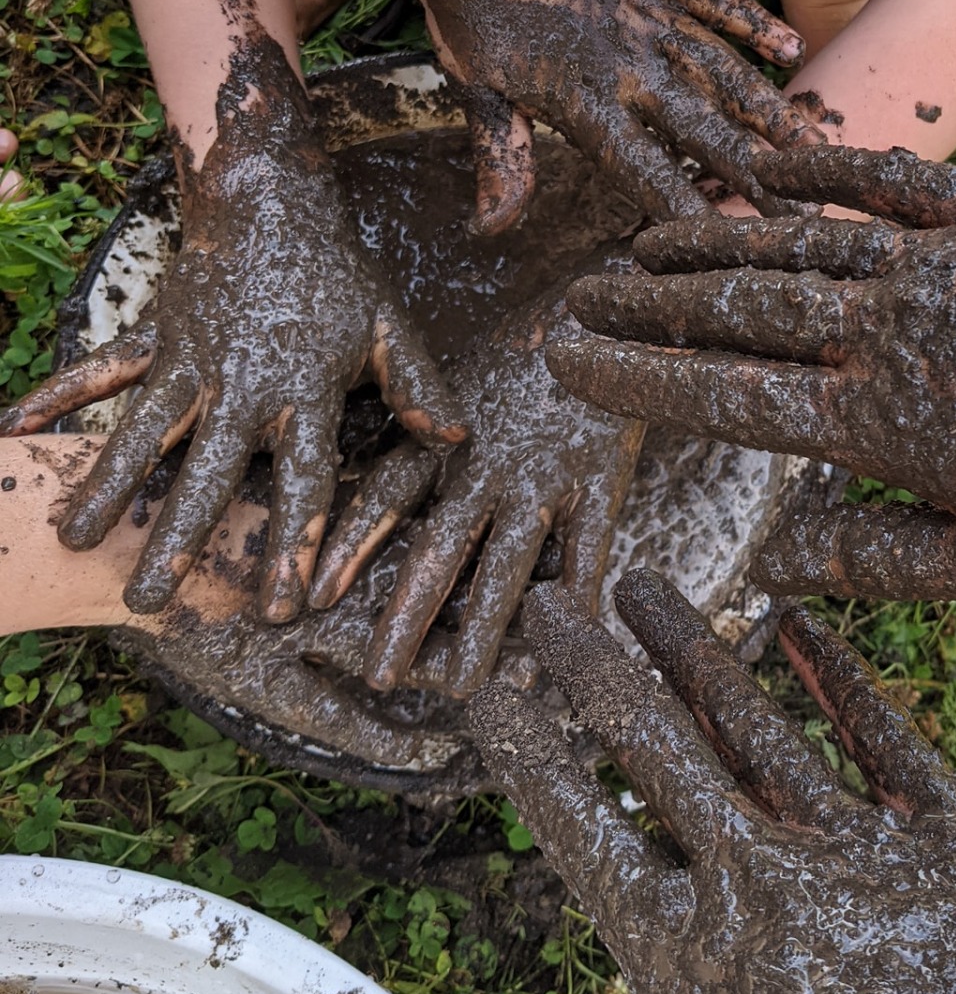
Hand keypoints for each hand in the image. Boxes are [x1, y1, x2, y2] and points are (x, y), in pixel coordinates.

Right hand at [0, 16, 463, 618]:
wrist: (271, 201)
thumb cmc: (337, 276)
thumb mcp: (390, 328)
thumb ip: (418, 386)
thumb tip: (456, 439)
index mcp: (305, 392)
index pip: (304, 482)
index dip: (296, 545)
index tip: (281, 608)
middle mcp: (243, 385)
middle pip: (209, 475)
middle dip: (180, 537)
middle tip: (151, 598)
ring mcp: (191, 361)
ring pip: (142, 432)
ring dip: (107, 484)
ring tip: (74, 538)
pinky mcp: (155, 336)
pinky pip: (99, 370)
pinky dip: (57, 396)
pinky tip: (16, 431)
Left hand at [311, 270, 643, 693]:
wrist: (604, 306)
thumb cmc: (518, 339)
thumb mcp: (452, 370)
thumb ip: (410, 412)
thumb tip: (356, 457)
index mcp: (445, 436)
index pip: (385, 496)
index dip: (349, 548)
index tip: (314, 597)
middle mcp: (487, 464)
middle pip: (440, 550)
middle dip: (406, 617)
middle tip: (380, 676)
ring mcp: (545, 478)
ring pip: (508, 567)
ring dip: (482, 631)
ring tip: (463, 687)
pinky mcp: (601, 484)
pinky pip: (587, 555)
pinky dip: (576, 604)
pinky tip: (564, 648)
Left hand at [422, 0, 821, 231]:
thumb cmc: (465, 5)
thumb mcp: (477, 92)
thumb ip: (503, 160)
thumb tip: (491, 230)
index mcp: (586, 104)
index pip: (648, 173)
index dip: (687, 213)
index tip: (724, 247)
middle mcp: (632, 64)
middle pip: (705, 130)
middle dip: (754, 176)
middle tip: (800, 211)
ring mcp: (651, 12)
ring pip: (725, 70)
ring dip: (769, 111)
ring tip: (811, 145)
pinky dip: (754, 23)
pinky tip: (791, 46)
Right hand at [472, 570, 955, 993]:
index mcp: (690, 956)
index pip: (580, 831)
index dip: (529, 759)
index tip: (492, 699)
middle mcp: (757, 876)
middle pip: (652, 744)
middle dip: (592, 667)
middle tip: (551, 604)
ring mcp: (851, 843)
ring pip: (751, 718)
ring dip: (691, 647)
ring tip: (645, 589)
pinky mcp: (941, 832)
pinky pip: (877, 732)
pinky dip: (836, 673)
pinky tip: (797, 622)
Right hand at [548, 145, 955, 607]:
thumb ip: (887, 564)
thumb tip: (779, 568)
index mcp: (894, 428)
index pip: (731, 396)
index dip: (641, 378)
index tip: (574, 358)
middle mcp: (898, 331)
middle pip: (743, 308)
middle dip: (652, 305)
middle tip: (585, 294)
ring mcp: (945, 259)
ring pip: (798, 241)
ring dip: (715, 240)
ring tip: (650, 239)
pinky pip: (886, 181)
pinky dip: (817, 173)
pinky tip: (765, 167)